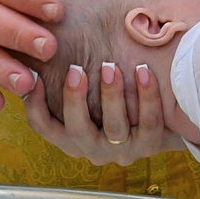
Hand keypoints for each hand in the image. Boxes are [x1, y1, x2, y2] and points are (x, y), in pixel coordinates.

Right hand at [24, 60, 177, 166]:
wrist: (164, 118)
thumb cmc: (118, 93)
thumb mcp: (89, 89)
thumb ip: (69, 74)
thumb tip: (39, 48)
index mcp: (71, 136)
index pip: (44, 126)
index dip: (35, 103)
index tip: (35, 75)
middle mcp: (93, 148)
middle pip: (77, 131)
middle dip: (74, 99)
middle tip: (75, 69)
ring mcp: (122, 150)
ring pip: (114, 128)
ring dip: (111, 95)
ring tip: (110, 67)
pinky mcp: (149, 146)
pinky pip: (148, 123)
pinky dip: (146, 98)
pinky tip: (144, 73)